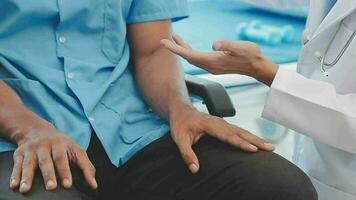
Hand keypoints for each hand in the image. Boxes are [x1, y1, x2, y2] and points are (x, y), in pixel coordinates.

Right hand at [9, 120, 96, 192]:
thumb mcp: (75, 150)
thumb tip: (93, 185)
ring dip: (28, 176)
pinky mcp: (20, 154)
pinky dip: (15, 175)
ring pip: (30, 163)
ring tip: (26, 189)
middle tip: (51, 187)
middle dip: (49, 174)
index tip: (68, 184)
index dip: (65, 171)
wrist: (37, 130)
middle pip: (47, 161)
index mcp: (61, 144)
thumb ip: (86, 167)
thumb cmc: (61, 145)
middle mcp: (45, 146)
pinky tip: (15, 185)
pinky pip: (17, 165)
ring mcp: (32, 149)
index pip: (63, 158)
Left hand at [161, 35, 277, 85]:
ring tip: (175, 38)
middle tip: (165, 39)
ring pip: (192, 58)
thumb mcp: (240, 47)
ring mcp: (212, 67)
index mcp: (212, 61)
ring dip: (183, 49)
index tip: (164, 43)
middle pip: (187, 56)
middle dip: (175, 48)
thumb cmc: (251, 56)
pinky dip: (190, 52)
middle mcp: (209, 66)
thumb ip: (227, 45)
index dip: (175, 48)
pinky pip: (198, 59)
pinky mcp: (215, 65)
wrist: (257, 67)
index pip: (189, 54)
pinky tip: (189, 47)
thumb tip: (214, 44)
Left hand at [169, 104, 274, 173]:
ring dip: (256, 138)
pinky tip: (257, 142)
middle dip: (256, 140)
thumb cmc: (180, 124)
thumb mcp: (179, 139)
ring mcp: (223, 123)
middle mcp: (219, 122)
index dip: (240, 143)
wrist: (182, 110)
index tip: (253, 149)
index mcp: (210, 125)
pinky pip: (239, 131)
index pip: (227, 135)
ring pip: (241, 131)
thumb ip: (187, 154)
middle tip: (270, 148)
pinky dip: (250, 136)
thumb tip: (194, 169)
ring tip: (269, 146)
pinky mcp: (224, 125)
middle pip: (240, 132)